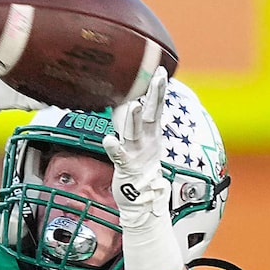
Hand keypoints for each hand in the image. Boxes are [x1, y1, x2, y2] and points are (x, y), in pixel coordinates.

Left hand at [106, 68, 170, 208]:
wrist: (143, 198)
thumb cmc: (140, 169)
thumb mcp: (143, 143)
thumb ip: (139, 125)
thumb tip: (134, 104)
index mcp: (152, 134)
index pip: (156, 108)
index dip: (158, 90)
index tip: (161, 71)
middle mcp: (146, 141)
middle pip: (152, 115)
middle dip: (155, 96)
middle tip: (158, 78)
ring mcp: (137, 153)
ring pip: (135, 133)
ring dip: (135, 120)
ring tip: (135, 106)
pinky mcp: (126, 168)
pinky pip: (120, 156)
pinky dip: (115, 148)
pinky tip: (108, 139)